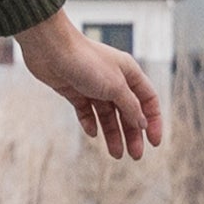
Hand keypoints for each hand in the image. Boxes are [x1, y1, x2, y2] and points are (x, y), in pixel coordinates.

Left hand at [14, 10, 162, 159]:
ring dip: (112, 133)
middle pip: (127, 111)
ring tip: (116, 154)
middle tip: (135, 155)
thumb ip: (130, 106)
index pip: (147, 99)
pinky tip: (92, 132)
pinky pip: (86, 111)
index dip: (154, 121)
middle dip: (132, 133)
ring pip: (107, 114)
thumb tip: (142, 123)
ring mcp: (92, 85)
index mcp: (128, 72)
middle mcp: (112, 79)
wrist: (49, 47)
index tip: (155, 143)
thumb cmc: (85, 60)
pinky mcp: (73, 90)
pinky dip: (90, 122)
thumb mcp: (115, 86)